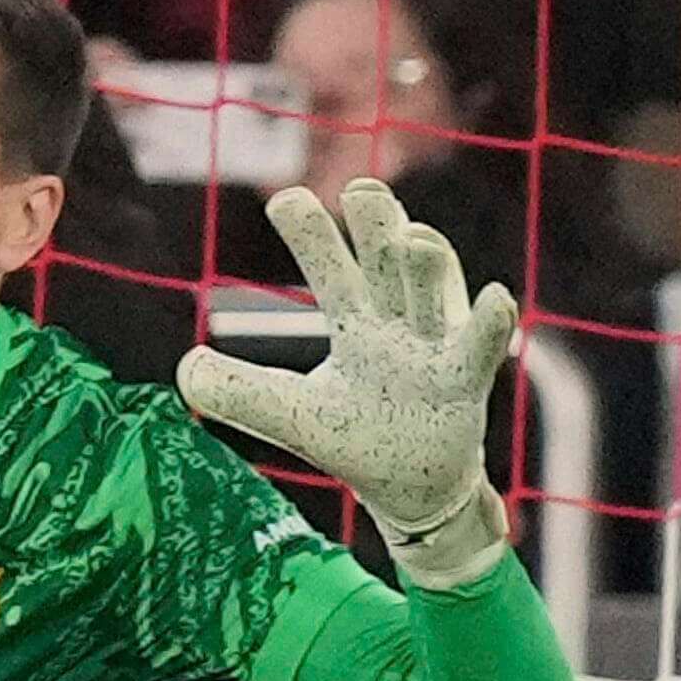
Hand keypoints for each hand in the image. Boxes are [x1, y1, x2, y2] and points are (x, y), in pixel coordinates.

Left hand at [173, 180, 517, 587]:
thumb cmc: (357, 438)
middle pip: (387, 261)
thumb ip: (239, 392)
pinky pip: (480, 348)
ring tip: (411, 237)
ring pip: (432, 292)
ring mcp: (435, 347)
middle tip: (359, 190)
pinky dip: (488, 322)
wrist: (411, 490)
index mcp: (356, 319)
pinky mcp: (464, 384)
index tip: (284, 201)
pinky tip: (494, 296)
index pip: (331, 264)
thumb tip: (186, 370)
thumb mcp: (290, 415)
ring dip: (427, 262)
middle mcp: (397, 320)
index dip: (311, 233)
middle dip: (377, 224)